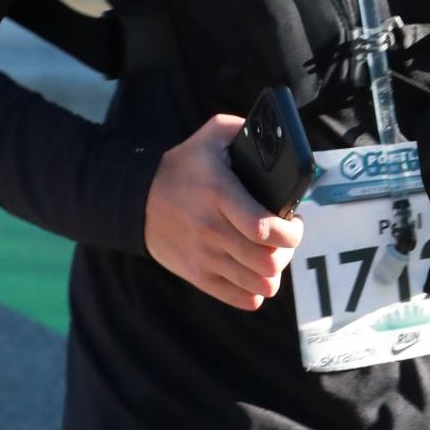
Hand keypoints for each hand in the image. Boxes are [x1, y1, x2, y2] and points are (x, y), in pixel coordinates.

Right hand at [145, 114, 304, 309]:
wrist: (135, 198)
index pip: (263, 228)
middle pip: (267, 261)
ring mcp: (203, 256)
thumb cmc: (183, 166)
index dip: (291, 232)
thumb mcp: (212, 136)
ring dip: (274, 272)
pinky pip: (243, 299)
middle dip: (287, 251)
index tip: (294, 222)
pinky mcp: (197, 275)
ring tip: (270, 254)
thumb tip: (279, 137)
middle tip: (284, 238)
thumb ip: (246, 129)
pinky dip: (256, 291)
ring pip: (260, 284)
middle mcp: (211, 229)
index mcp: (219, 193)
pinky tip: (254, 274)